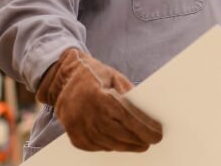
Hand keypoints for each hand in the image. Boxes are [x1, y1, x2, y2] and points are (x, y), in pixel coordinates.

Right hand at [36, 48, 162, 151]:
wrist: (63, 79)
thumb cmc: (93, 75)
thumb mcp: (114, 77)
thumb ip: (129, 95)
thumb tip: (147, 114)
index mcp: (99, 96)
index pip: (127, 118)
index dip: (144, 129)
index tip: (157, 135)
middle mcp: (87, 114)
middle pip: (120, 134)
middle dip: (138, 140)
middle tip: (150, 141)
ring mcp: (78, 127)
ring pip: (110, 144)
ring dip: (127, 146)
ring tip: (139, 144)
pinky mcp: (75, 136)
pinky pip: (97, 147)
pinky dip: (110, 146)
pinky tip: (119, 142)